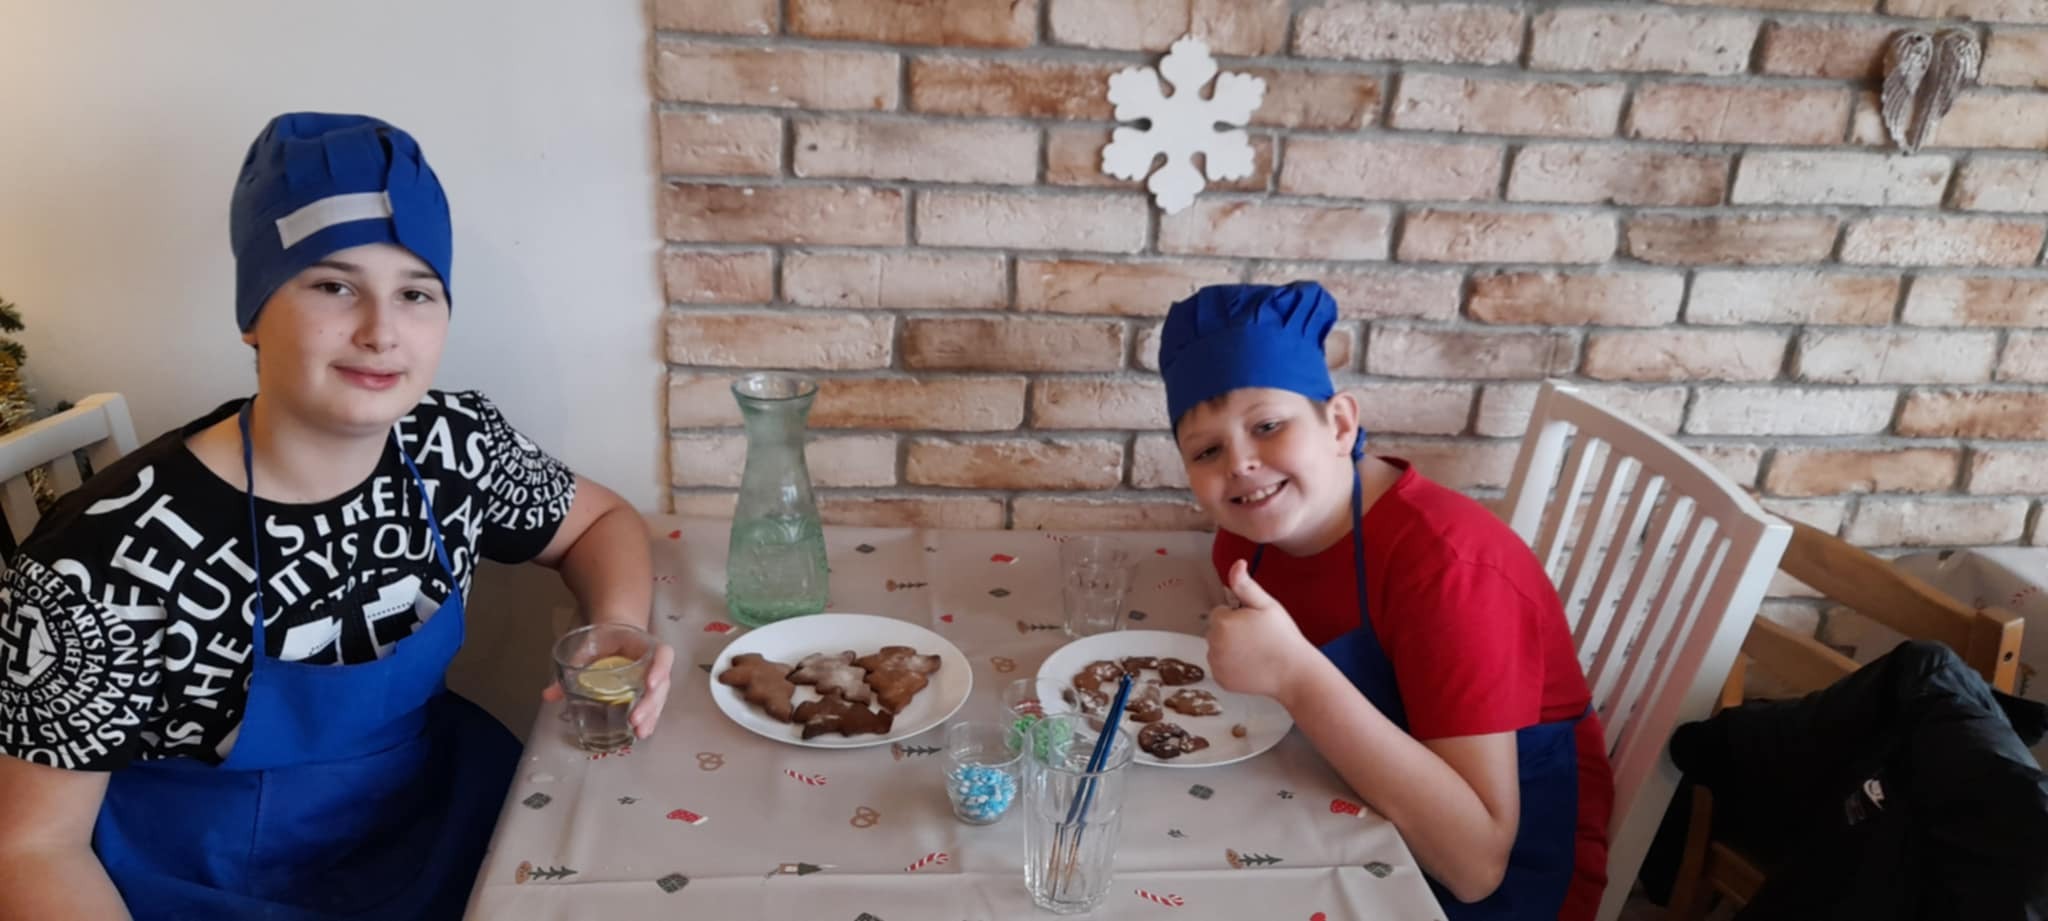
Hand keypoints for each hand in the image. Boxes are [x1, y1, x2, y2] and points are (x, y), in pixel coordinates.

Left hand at [542, 640, 675, 739]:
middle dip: (650, 704)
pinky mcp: (648, 691)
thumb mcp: (589, 647)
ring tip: (640, 732)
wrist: (616, 634)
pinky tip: (640, 732)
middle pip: (662, 684)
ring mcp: (654, 678)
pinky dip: (648, 719)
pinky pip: (653, 705)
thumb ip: (573, 667)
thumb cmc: (606, 638)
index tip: (650, 684)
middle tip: (635, 719)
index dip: (661, 669)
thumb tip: (548, 695)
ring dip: (651, 716)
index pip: (663, 655)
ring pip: (659, 698)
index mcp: (646, 645)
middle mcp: (655, 663)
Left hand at [1204, 560, 1316, 702]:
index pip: (1220, 612)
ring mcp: (1216, 665)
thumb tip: (1236, 564)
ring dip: (1229, 648)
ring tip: (1255, 652)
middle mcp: (1213, 645)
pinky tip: (1251, 665)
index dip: (1237, 615)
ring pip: (1217, 649)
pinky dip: (1231, 666)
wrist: (1294, 672)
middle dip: (1231, 631)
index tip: (1254, 623)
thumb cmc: (1283, 636)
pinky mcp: (1221, 680)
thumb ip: (1246, 585)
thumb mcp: (1267, 605)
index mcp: (1222, 623)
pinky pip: (1220, 666)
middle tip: (1256, 637)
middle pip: (1216, 631)